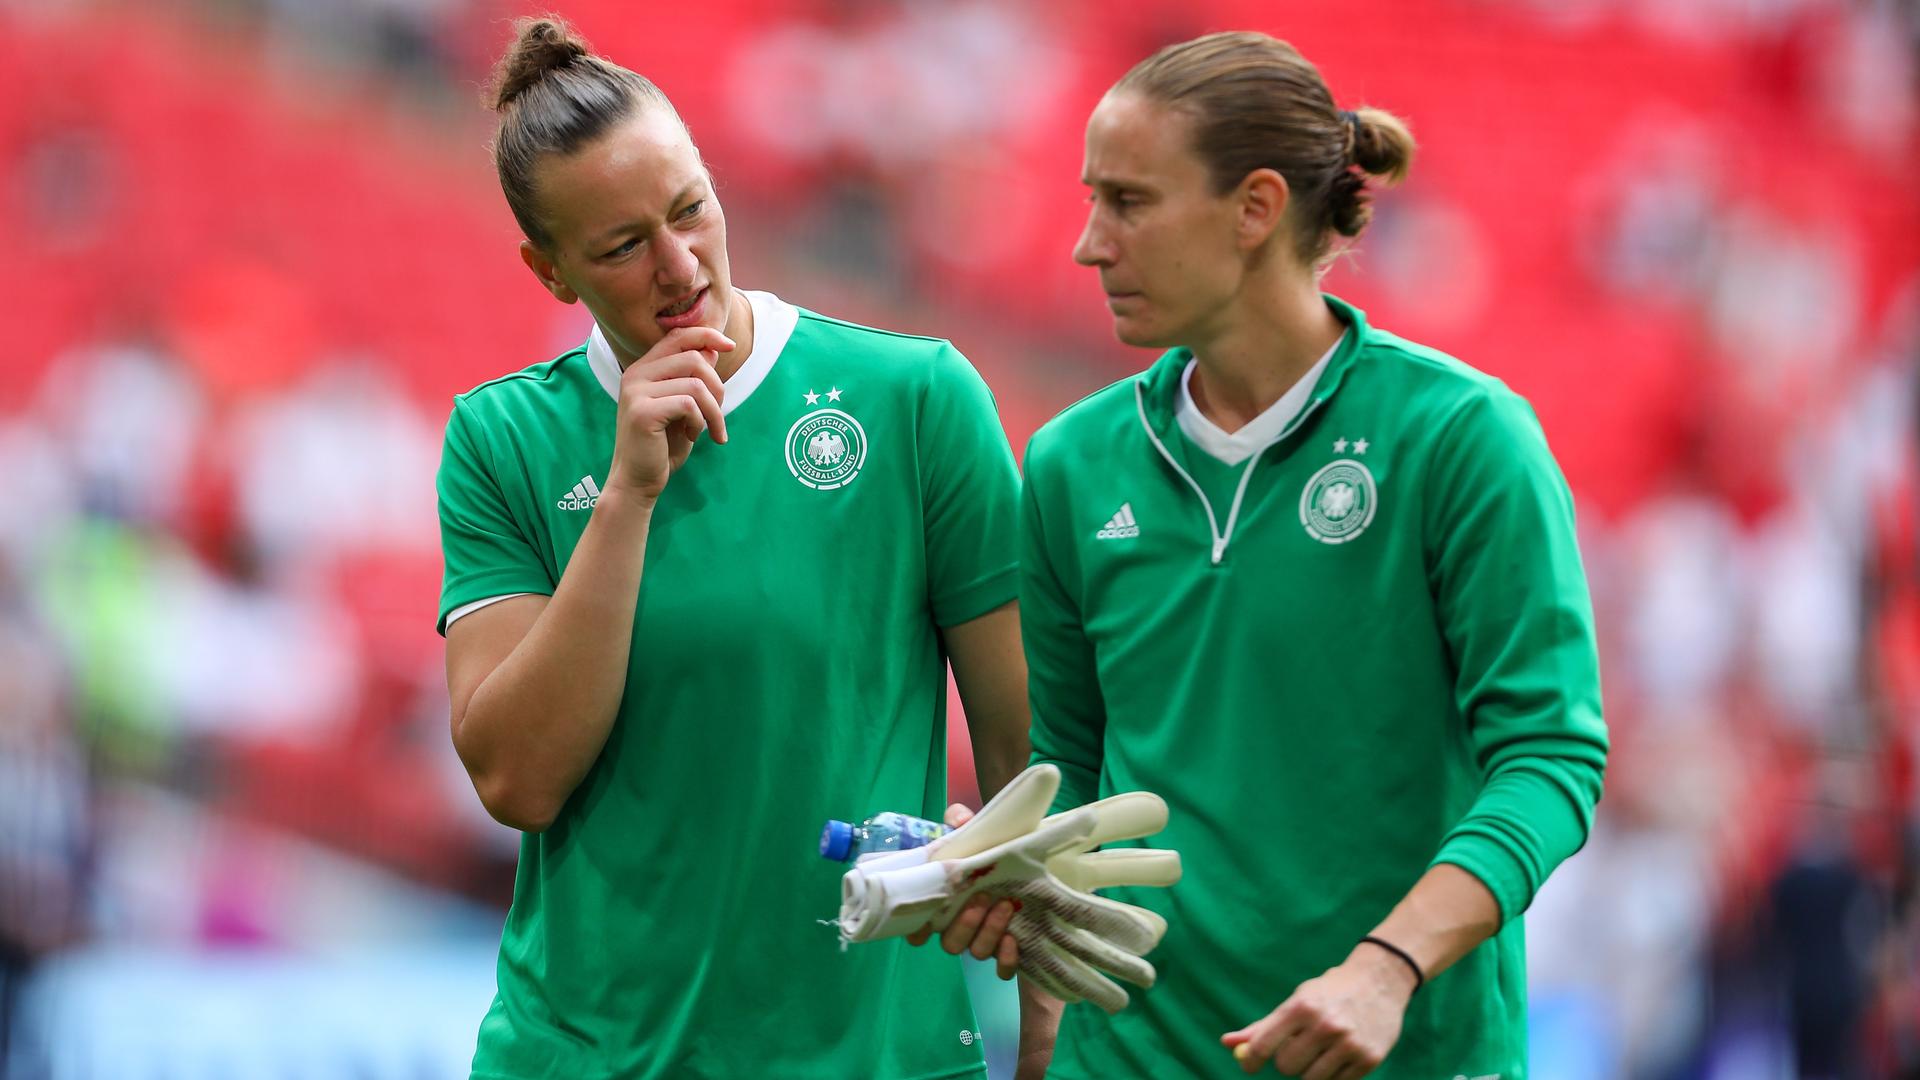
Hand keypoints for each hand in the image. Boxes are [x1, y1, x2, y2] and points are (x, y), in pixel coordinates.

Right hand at [604, 326, 734, 501]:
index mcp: (643, 369)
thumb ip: (693, 378)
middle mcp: (635, 375)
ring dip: (713, 411)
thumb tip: (713, 348)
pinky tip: (692, 436)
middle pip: (693, 359)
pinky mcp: (643, 412)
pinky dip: (700, 422)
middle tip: (717, 416)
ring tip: (709, 430)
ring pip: (696, 384)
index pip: (678, 336)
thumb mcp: (683, 407)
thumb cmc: (661, 445)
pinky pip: (689, 404)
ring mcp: (636, 392)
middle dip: (718, 387)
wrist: (637, 480)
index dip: (707, 335)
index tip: (731, 346)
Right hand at [904, 803, 1020, 979]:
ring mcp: (985, 940)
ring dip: (988, 932)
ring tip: (1005, 905)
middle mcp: (961, 926)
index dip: (916, 932)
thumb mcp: (978, 836)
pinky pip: (1003, 969)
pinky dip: (1006, 959)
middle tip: (982, 897)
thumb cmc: (994, 853)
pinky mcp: (1009, 952)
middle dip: (964, 923)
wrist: (1033, 866)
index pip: (920, 926)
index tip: (921, 927)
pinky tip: (1014, 940)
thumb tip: (956, 815)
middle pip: (950, 942)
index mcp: (946, 903)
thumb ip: (962, 825)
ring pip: (976, 952)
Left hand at [1220, 944, 1415, 1078]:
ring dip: (1309, 1071)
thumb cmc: (1329, 993)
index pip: (1264, 1045)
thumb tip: (1227, 1044)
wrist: (1381, 981)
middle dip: (1286, 1062)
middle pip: (1286, 1067)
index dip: (1251, 1060)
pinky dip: (1333, 1075)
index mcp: (1302, 1007)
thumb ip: (1263, 1026)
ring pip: (1311, 1079)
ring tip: (1320, 1050)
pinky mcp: (1369, 1058)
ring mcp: (1349, 1043)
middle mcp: (1326, 1025)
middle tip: (1296, 1050)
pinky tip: (1339, 1055)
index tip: (1249, 1066)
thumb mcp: (1297, 1000)